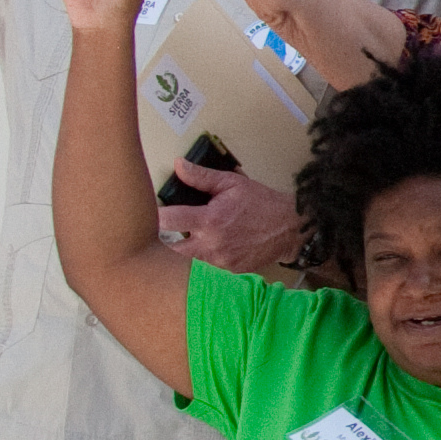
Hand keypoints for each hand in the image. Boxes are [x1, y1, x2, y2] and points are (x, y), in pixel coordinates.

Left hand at [162, 168, 306, 277]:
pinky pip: (206, 270)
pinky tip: (208, 250)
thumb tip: (179, 166)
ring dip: (181, 253)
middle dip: (162, 243)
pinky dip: (201, 261)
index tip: (150, 213)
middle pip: (169, 251)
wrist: (290, 229)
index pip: (168, 221)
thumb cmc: (262, 204)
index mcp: (210, 220)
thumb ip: (202, 177)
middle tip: (161, 233)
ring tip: (184, 241)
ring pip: (186, 263)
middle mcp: (212, 245)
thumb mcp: (232, 184)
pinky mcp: (228, 272)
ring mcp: (220, 263)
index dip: (154, 217)